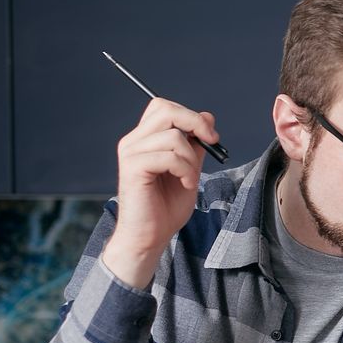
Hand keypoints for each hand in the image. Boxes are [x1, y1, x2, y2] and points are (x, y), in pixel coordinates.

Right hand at [102, 98, 219, 288]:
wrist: (150, 236)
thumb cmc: (167, 206)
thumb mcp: (190, 168)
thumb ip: (195, 144)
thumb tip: (207, 117)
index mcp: (144, 139)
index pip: (163, 106)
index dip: (190, 115)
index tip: (211, 135)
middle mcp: (133, 141)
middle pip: (166, 110)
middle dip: (195, 124)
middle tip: (212, 142)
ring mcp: (130, 153)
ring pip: (173, 136)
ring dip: (192, 158)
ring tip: (190, 177)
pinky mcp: (132, 168)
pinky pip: (169, 156)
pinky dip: (186, 170)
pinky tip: (186, 184)